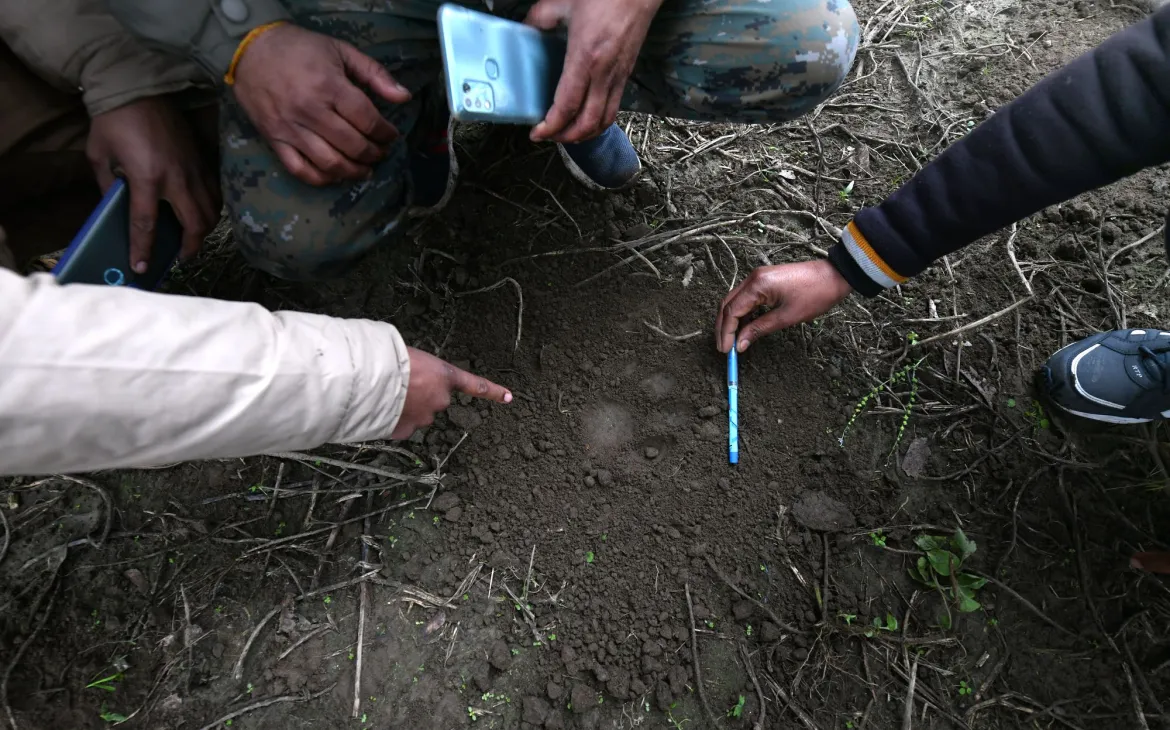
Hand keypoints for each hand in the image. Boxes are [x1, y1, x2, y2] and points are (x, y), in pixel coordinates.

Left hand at [87, 98, 219, 273]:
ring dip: (203, 230)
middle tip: (181, 257)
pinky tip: (202, 213)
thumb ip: (107, 185)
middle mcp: (176, 178)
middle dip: (189, 247)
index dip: (143, 249)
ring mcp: (194, 168)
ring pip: (210, 211)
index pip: (146, 224)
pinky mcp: (203, 159)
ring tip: (194, 238)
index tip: (142, 267)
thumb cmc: (113, 120)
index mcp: (147, 178)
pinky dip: (212, 209)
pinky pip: (215, 193)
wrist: (138, 86)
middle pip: (194, 225)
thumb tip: (115, 207)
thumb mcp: (98, 155)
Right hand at [232, 24, 410, 185]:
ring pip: (330, 163)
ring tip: (365, 169)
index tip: (391, 135)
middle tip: (381, 152)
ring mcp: (290, 128)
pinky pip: (300, 170)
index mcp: (329, 86)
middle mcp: (310, 110)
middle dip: (374, 154)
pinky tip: (336, 175)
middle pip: (353, 145)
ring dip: (354, 172)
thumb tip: (404, 97)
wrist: (250, 49)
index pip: (367, 120)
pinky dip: (322, 179)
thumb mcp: (341, 50)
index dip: (385, 133)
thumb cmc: (300, 48)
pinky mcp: (274, 139)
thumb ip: (375, 74)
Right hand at [391, 348, 512, 438]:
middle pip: (434, 400)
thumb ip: (420, 370)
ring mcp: (425, 418)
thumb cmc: (389, 358)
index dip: (493, 391)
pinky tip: (382, 410)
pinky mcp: (407, 431)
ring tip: (386, 395)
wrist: (369, 379)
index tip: (509, 397)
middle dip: (420, 396)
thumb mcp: (411, 354)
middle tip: (399, 384)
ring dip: (405, 408)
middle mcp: (440, 399)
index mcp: (444, 376)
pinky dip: (394, 421)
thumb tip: (409, 382)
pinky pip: (402, 427)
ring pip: (417, 414)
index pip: (475, 384)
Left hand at [526, 0, 661, 142]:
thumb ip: (540, 18)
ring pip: (604, 120)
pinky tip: (587, 119)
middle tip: (549, 136)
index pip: (567, 105)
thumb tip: (525, 29)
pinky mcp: (627, 74)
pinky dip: (599, 122)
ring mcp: (618, 76)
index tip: (537, 133)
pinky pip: (614, 108)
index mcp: (585, 57)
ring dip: (585, 134)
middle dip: (566, 137)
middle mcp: (604, 73)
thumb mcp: (563, 2)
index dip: (551, 126)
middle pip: (587, 122)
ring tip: (567, 134)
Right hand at [716, 260, 852, 352]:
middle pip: (727, 304)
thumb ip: (759, 329)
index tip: (726, 350)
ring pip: (734, 300)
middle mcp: (753, 278)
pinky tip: (742, 327)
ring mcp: (758, 277)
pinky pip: (745, 297)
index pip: (732, 311)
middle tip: (723, 348)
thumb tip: (740, 344)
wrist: (834, 275)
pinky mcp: (764, 280)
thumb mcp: (787, 316)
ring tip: (731, 341)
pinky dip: (741, 313)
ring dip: (730, 320)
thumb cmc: (815, 294)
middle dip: (723, 327)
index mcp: (757, 285)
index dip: (726, 332)